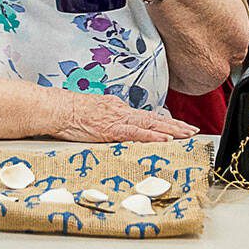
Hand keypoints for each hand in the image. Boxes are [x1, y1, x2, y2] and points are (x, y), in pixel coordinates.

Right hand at [56, 91, 199, 142]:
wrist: (56, 108)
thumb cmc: (68, 111)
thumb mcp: (92, 112)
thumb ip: (106, 118)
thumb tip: (113, 125)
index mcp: (116, 108)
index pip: (145, 115)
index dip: (163, 121)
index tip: (178, 126)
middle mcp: (120, 111)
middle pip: (153, 118)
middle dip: (175, 125)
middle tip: (192, 131)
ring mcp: (117, 119)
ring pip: (150, 125)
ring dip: (170, 131)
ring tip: (186, 135)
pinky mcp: (111, 129)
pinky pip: (136, 134)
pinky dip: (153, 137)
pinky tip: (165, 140)